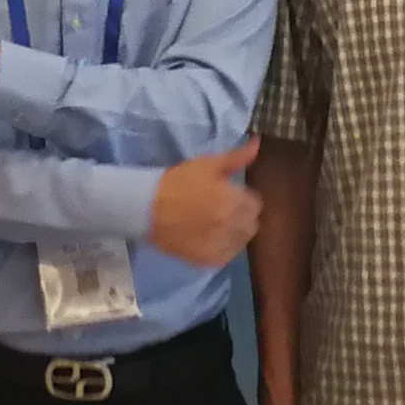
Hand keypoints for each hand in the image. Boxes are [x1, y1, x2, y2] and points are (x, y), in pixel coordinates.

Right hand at [147, 138, 261, 268]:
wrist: (146, 207)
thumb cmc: (178, 182)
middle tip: (222, 209)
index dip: (242, 198)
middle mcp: (230, 225)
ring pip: (241, 241)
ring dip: (234, 232)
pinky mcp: (208, 261)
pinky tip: (208, 237)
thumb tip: (257, 143)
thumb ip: (237, 157)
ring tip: (215, 224)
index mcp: (233, 201)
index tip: (228, 195)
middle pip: (251, 224)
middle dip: (241, 215)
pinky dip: (223, 247)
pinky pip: (228, 256)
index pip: (255, 204)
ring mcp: (219, 246)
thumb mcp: (207, 164)